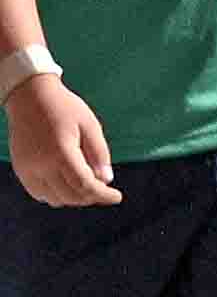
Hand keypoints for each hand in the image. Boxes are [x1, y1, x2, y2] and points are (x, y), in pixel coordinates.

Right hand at [3, 71, 106, 208]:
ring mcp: (27, 169)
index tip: (117, 197)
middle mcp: (41, 165)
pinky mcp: (20, 170)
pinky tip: (67, 183)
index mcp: (61, 153)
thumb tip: (106, 180)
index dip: (103, 195)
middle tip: (104, 189)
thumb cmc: (64, 108)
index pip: (84, 185)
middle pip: (70, 196)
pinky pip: (39, 193)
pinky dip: (55, 194)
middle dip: (91, 196)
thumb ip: (99, 153)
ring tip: (87, 183)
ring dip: (73, 197)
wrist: (30, 97)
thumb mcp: (90, 125)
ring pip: (54, 199)